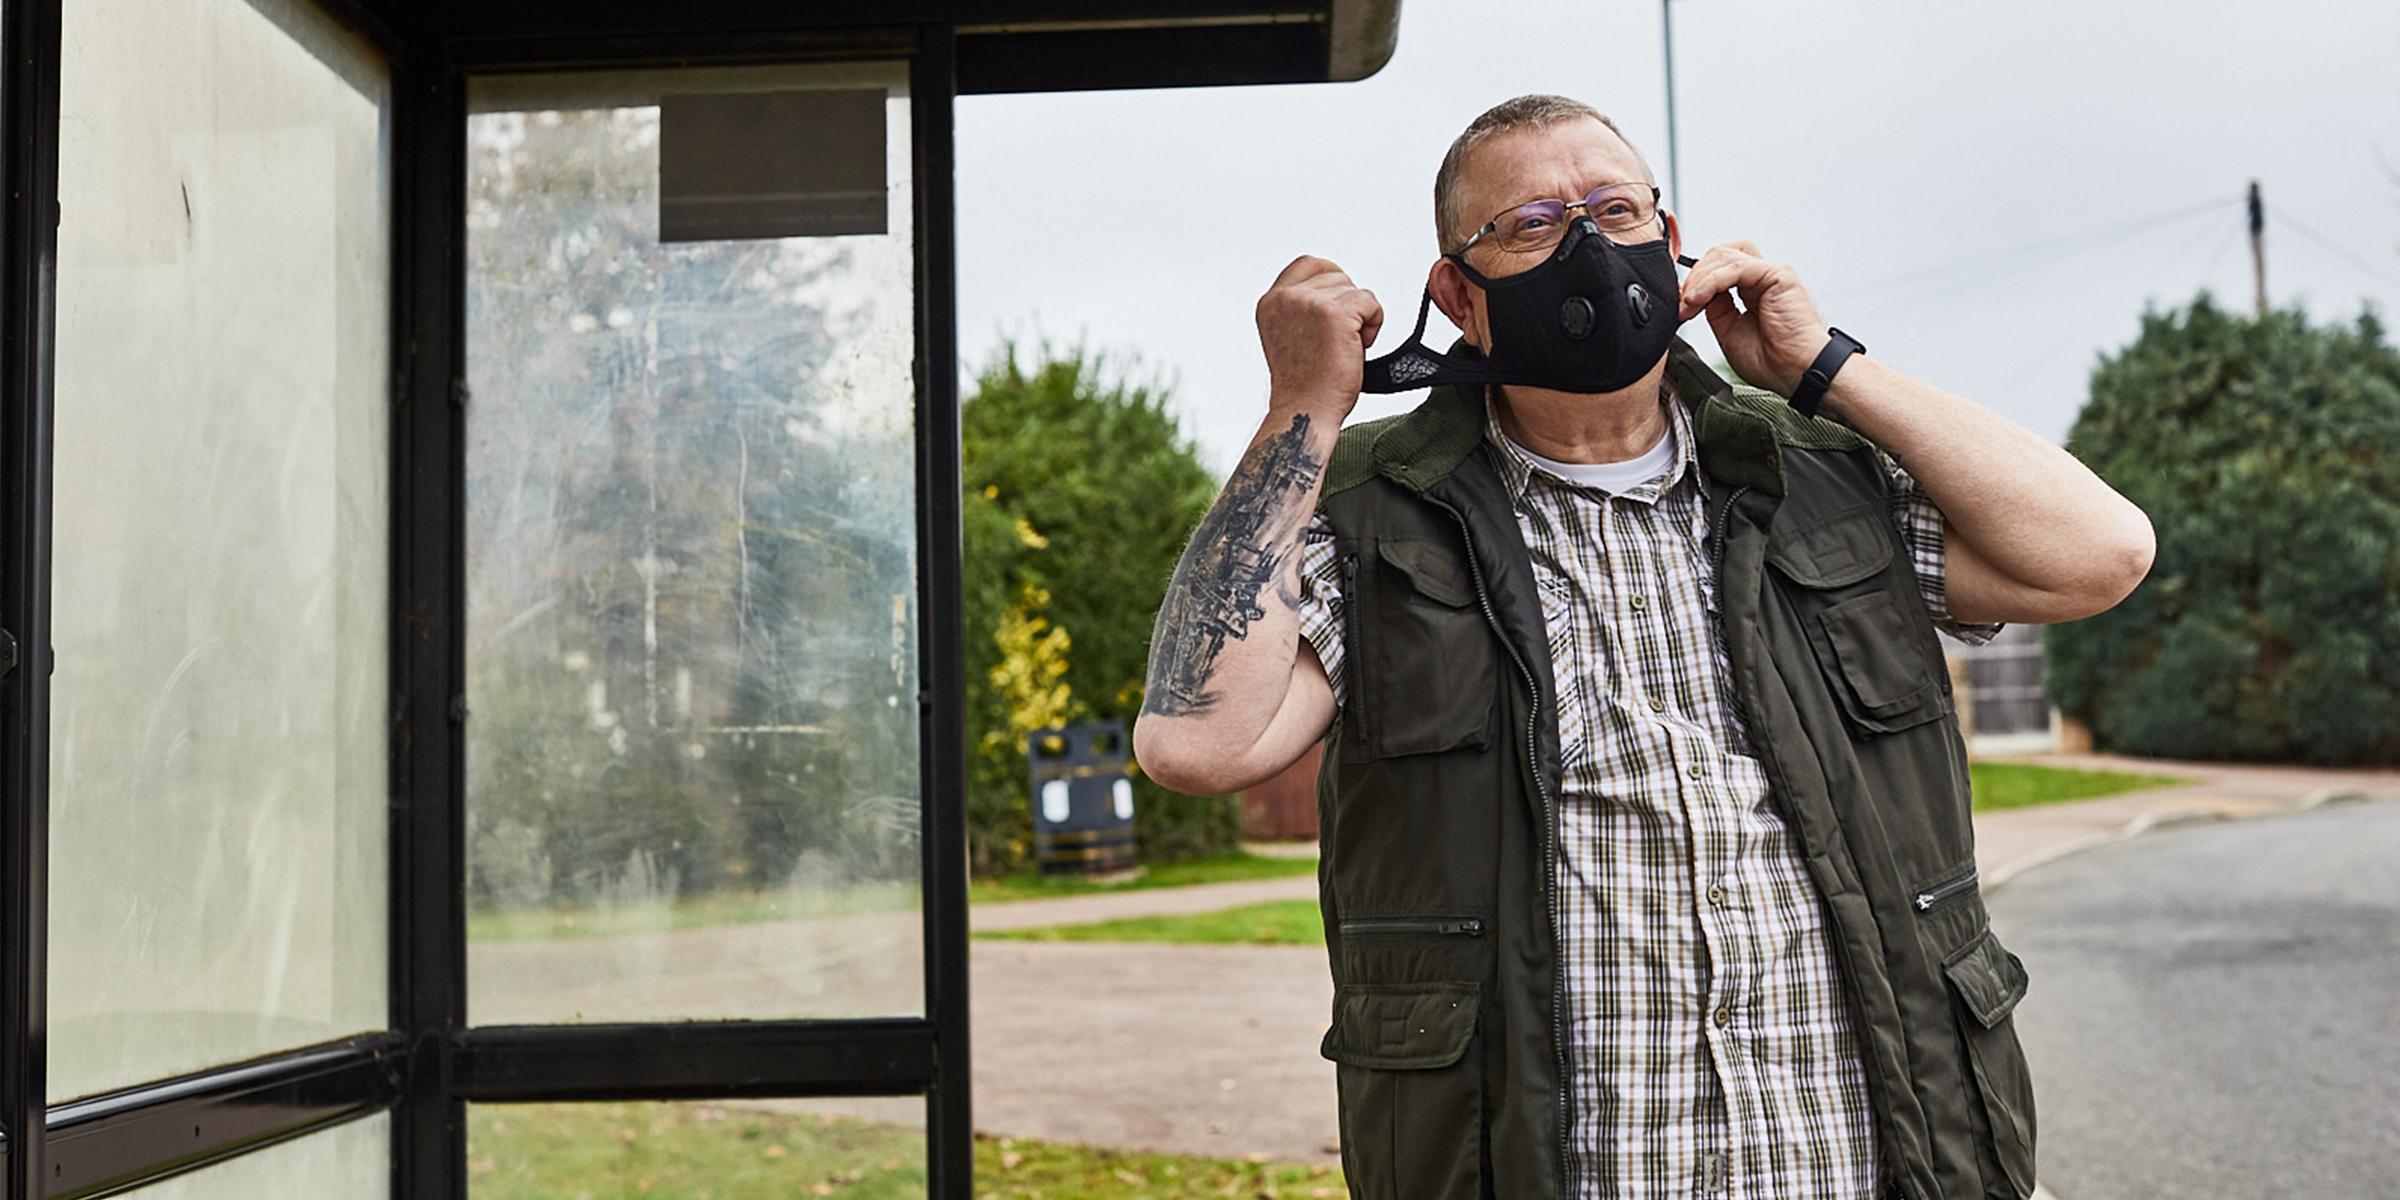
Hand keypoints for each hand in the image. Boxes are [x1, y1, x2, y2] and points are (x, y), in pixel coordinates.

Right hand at [1256, 255, 1383, 416]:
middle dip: (1347, 303)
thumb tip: (1334, 289)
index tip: (1341, 301)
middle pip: (1336, 275)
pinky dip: (1374, 323)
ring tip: (1345, 346)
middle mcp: (1286, 298)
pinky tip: (1358, 347)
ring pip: (1355, 290)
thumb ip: (1301, 308)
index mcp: (1271, 302)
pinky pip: (1370, 302)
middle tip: (1338, 339)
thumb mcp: (1289, 335)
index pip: (1308, 263)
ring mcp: (1309, 303)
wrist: (1306, 410)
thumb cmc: (1304, 383)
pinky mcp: (1334, 313)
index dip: (1332, 276)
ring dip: (1361, 316)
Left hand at [1676, 241, 1831, 397]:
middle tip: (1682, 305)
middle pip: (1719, 254)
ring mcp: (1771, 273)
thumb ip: (1714, 308)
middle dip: (1694, 277)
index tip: (1679, 305)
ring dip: (1699, 279)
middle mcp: (1762, 278)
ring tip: (1688, 304)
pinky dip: (1711, 281)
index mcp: (1752, 290)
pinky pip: (1736, 267)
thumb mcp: (1729, 332)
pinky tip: (1699, 299)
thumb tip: (1694, 293)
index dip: (1694, 281)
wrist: (1796, 373)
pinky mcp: (1777, 275)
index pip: (1718, 267)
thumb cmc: (1772, 361)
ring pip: (1724, 255)